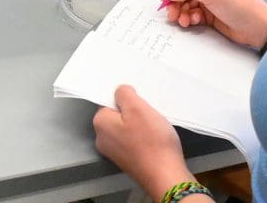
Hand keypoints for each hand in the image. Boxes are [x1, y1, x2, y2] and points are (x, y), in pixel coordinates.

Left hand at [93, 85, 195, 200]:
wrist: (166, 175)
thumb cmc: (152, 142)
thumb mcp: (138, 108)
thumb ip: (124, 94)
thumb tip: (120, 91)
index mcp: (101, 123)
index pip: (109, 101)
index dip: (126, 99)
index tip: (139, 102)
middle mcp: (103, 139)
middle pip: (117, 114)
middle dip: (134, 112)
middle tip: (149, 115)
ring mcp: (115, 152)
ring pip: (127, 127)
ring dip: (140, 124)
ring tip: (154, 127)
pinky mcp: (128, 160)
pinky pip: (133, 140)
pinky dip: (143, 137)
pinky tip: (155, 138)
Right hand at [163, 0, 266, 48]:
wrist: (256, 27)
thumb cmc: (237, 4)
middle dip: (174, 1)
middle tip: (171, 14)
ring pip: (183, 2)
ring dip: (180, 11)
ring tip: (183, 21)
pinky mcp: (208, 13)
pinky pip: (190, 13)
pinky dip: (188, 18)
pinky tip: (193, 22)